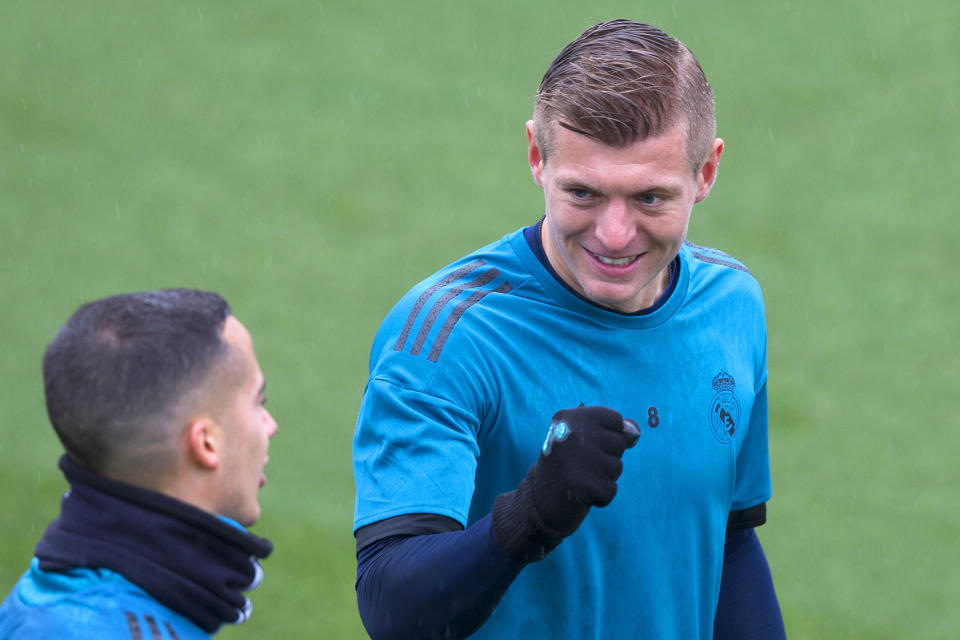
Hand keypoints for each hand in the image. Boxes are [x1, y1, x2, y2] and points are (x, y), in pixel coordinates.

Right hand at [492, 405, 638, 560]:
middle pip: (618, 443)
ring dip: (603, 478)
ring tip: (579, 479)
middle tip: (579, 466)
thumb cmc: (566, 467)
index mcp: (570, 416)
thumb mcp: (585, 441)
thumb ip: (614, 432)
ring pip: (617, 467)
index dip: (607, 438)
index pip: (616, 420)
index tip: (584, 445)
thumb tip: (635, 433)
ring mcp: (577, 459)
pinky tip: (580, 495)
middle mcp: (572, 433)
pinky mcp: (582, 486)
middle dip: (606, 459)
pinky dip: (599, 497)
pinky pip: (611, 490)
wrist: (538, 502)